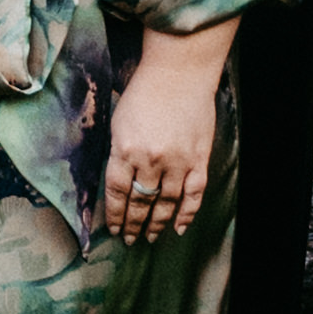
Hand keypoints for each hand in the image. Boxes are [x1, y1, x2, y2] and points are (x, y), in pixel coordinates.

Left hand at [96, 27, 227, 240]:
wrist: (179, 74)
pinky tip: (179, 228)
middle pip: (140, 203)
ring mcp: (176, 162)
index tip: (114, 229)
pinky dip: (187, 214)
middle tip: (130, 239)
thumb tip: (119, 183)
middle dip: (133, 224)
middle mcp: (150, 161)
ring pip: (165, 204)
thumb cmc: (144, 92)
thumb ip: (119, 154)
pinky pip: (193, 195)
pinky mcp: (198, 160)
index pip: (116, 193)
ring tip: (151, 237)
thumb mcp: (119, 122)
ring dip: (157, 224)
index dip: (115, 215)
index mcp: (124, 150)